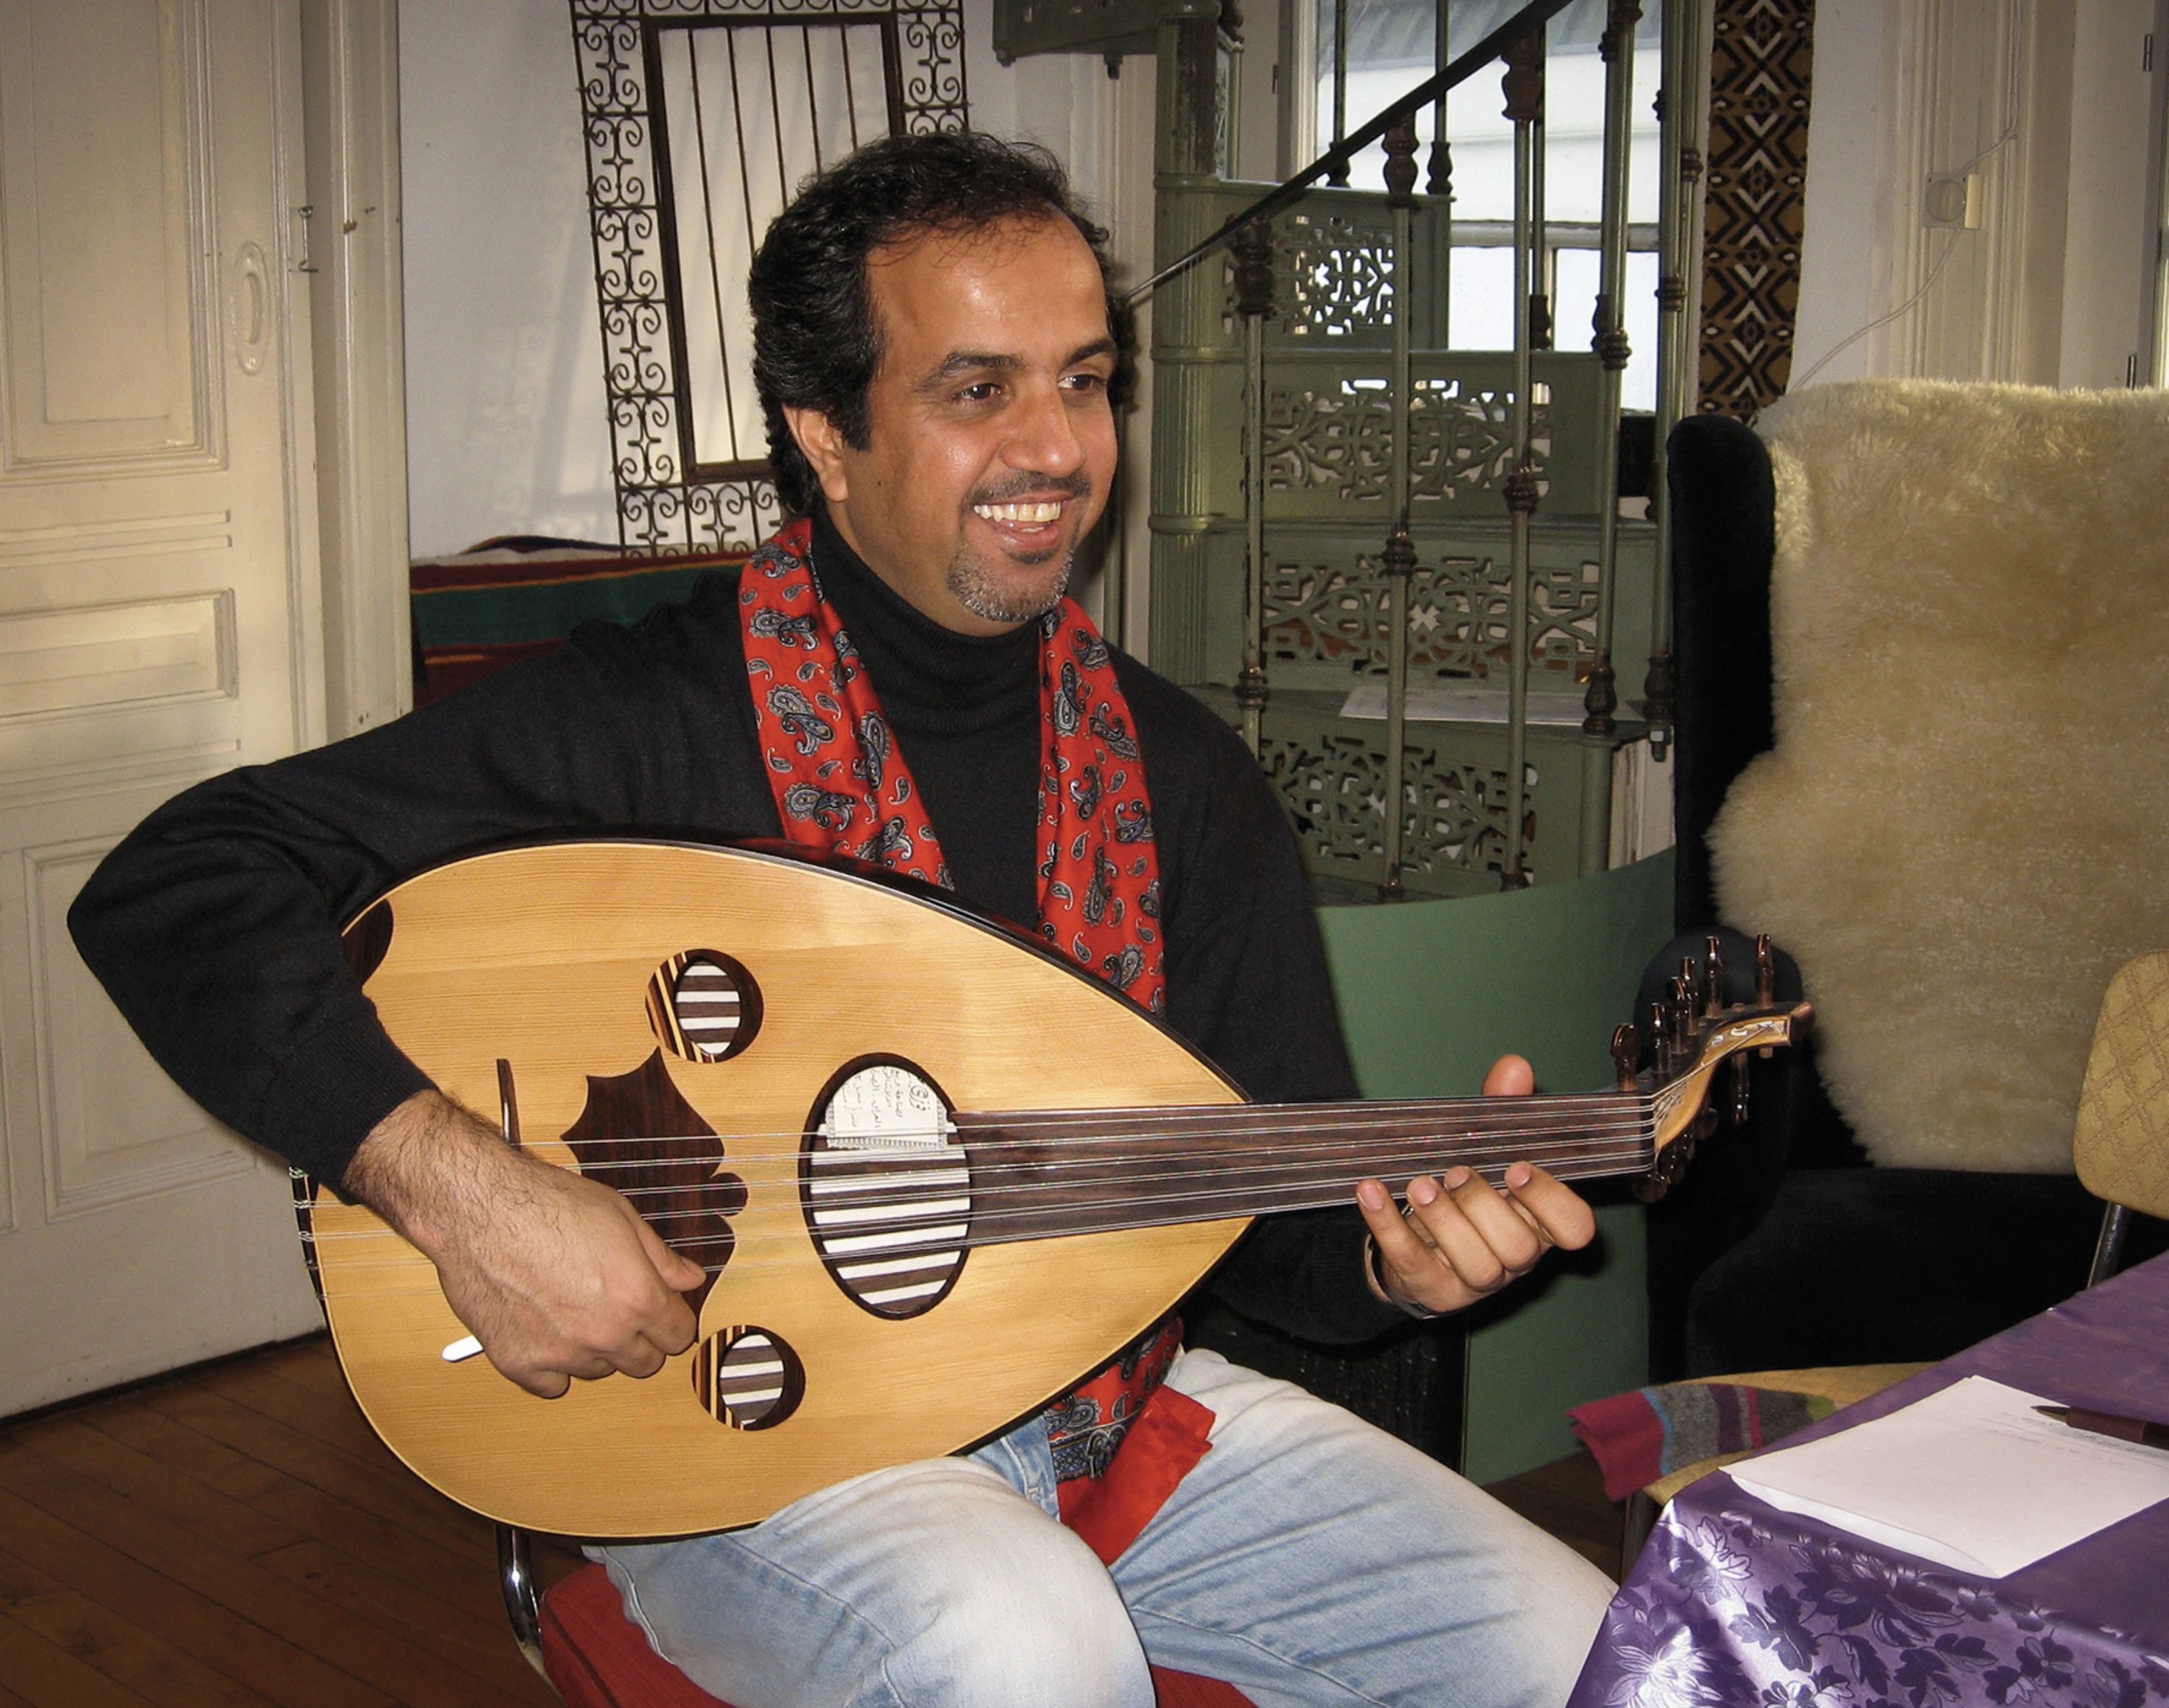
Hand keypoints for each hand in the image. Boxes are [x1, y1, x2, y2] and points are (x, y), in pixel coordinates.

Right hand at [344, 1090, 706, 1396]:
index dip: (673, 1320)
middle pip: (644, 1364)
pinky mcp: (519, 1363)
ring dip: (594, 1350)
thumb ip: (661, 1258)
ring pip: (598, 1372)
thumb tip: (690, 1278)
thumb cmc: (549, 1205)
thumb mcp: (621, 1217)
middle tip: (617, 1309)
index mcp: (638, 1298)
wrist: (480, 1210)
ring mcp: (560, 1355)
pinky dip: (552, 1366)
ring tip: (573, 1308)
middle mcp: (605, 1335)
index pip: (678, 1336)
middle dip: (639, 1339)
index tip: (661, 1311)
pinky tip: (545, 1332)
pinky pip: (551, 1385)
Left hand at [1354, 1053, 1596, 1316]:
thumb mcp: (1487, 1151)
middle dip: (1486, 1206)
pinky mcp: (1432, 1288)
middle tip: (1456, 1172)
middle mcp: (1514, 1259)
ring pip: (1476, 1265)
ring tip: (1419, 1184)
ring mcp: (1475, 1281)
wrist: (1419, 1249)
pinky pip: (1411, 1261)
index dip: (1553, 1200)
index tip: (1519, 1167)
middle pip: (1519, 1246)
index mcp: (1539, 1223)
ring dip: (1444, 1220)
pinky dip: (1387, 1224)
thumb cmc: (1467, 1196)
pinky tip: (1371, 1190)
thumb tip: (1514, 1067)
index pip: (1575, 1227)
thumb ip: (1503, 1112)